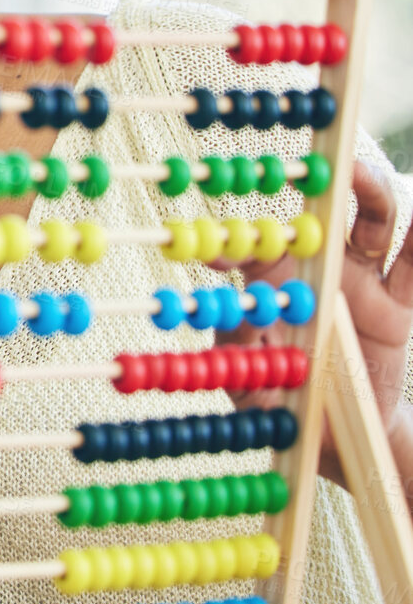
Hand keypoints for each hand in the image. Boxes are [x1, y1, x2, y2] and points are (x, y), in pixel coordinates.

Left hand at [217, 161, 412, 481]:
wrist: (334, 437)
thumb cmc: (280, 401)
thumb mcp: (248, 378)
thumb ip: (239, 348)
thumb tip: (226, 317)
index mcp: (276, 282)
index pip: (256, 245)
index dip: (234, 237)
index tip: (210, 237)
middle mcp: (320, 271)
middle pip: (323, 214)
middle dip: (317, 183)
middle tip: (310, 166)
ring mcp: (363, 282)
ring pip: (372, 225)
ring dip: (369, 191)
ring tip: (360, 170)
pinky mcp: (398, 306)